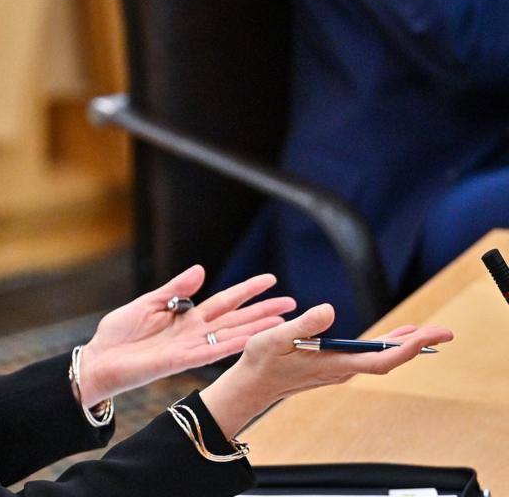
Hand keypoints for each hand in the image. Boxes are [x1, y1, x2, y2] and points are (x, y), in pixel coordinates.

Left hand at [77, 265, 294, 406]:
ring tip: (284, 321)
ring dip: (256, 329)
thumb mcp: (148, 303)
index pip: (224, 301)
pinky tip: (251, 339)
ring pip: (231, 335)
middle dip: (263, 311)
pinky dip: (231, 345)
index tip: (270, 280)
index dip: (247, 290)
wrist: (99, 359)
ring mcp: (190, 347)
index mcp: (186, 317)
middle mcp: (194, 333)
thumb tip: (201, 269)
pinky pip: (211, 351)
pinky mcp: (180, 361)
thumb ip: (176, 288)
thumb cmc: (119, 333)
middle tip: (292, 303)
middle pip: (235, 318)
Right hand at [201, 304, 453, 437]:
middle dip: (418, 345)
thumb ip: (304, 325)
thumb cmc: (260, 363)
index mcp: (333, 364)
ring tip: (427, 332)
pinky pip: (369, 357)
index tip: (424, 336)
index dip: (405, 349)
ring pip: (381, 358)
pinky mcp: (334, 367)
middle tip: (445, 333)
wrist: (251, 387)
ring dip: (404, 345)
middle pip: (388, 359)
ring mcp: (339, 370)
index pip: (379, 360)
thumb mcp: (275, 338)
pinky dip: (386, 346)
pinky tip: (395, 337)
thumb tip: (329, 310)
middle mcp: (341, 370)